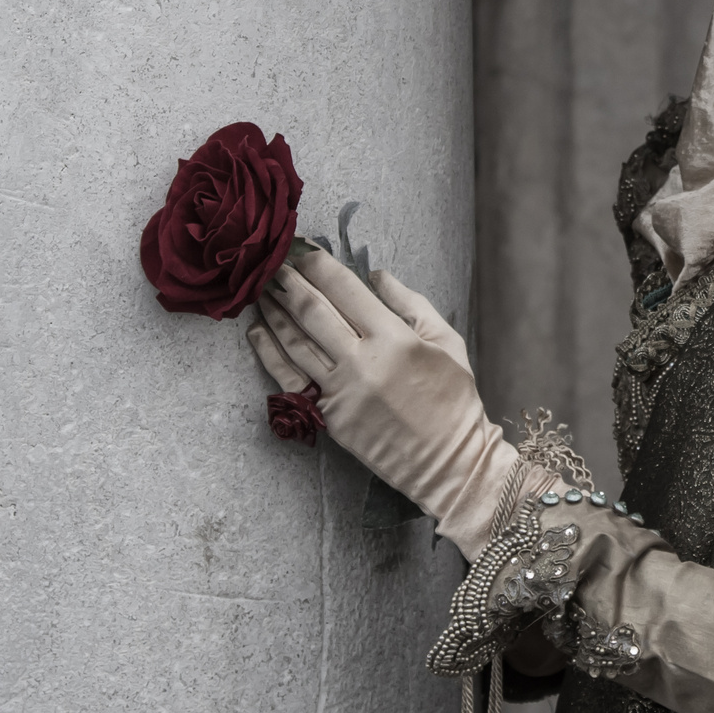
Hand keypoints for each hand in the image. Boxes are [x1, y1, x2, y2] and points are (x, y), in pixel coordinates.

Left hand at [246, 248, 548, 558]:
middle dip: (289, 281)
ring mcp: (341, 392)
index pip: (346, 290)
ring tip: (260, 290)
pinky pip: (291, 378)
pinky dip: (270, 352)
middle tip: (273, 262)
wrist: (451, 463)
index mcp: (395, 338)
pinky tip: (258, 332)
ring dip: (274, 312)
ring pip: (295, 342)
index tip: (305, 249)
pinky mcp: (329, 418)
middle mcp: (362, 362)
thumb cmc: (454, 399)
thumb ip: (410, 303)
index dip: (320, 265)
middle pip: (313, 311)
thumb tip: (375, 275)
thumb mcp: (447, 340)